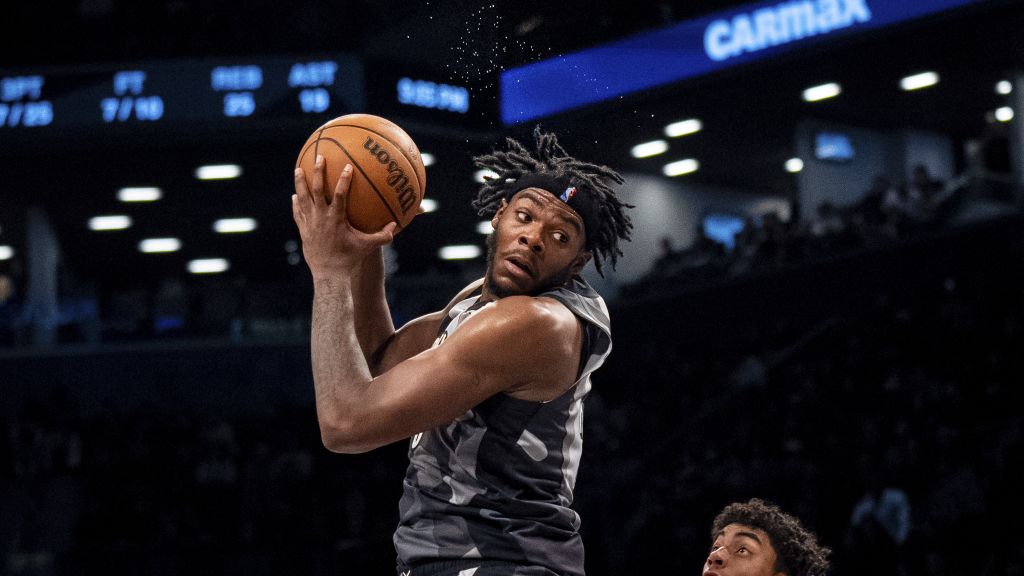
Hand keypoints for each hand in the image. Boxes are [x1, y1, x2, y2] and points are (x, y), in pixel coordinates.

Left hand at [292, 155, 396, 280]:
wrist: (329, 274)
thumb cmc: (350, 259)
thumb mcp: (368, 246)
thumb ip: (383, 236)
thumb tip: (396, 225)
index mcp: (337, 218)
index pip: (340, 194)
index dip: (344, 179)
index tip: (347, 166)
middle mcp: (321, 217)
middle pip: (317, 190)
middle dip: (318, 172)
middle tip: (319, 158)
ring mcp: (310, 223)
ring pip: (303, 198)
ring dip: (300, 183)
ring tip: (298, 169)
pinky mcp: (303, 231)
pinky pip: (298, 213)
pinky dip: (296, 203)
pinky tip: (295, 196)